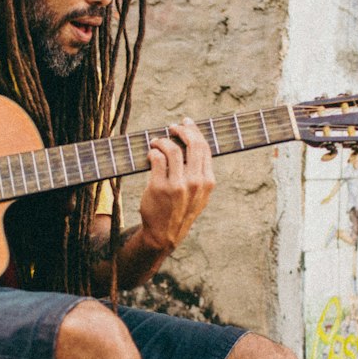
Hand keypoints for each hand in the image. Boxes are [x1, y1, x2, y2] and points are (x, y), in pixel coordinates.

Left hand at [140, 117, 214, 253]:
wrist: (164, 234)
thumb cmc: (180, 210)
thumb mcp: (199, 195)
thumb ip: (200, 172)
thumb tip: (193, 140)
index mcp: (207, 182)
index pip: (204, 148)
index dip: (194, 131)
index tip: (186, 124)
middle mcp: (195, 182)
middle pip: (192, 144)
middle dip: (181, 130)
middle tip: (172, 127)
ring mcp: (177, 185)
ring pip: (172, 149)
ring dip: (162, 140)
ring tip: (156, 141)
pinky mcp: (159, 187)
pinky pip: (156, 158)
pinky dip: (152, 151)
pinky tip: (150, 153)